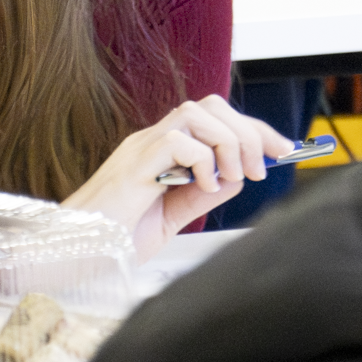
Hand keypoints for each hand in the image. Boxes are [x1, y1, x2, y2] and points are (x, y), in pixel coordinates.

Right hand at [60, 97, 295, 260]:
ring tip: (232, 177)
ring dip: (228, 142)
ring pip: (197, 113)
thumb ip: (201, 194)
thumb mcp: (172, 217)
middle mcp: (151, 142)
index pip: (215, 119)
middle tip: (261, 168)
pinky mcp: (134, 165)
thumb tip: (237, 175)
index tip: (284, 150)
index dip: (254, 130)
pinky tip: (201, 187)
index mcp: (161, 151)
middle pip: (210, 105)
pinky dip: (202, 161)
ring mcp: (141, 149)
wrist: (77, 255)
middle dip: (249, 131)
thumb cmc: (114, 239)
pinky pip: (178, 141)